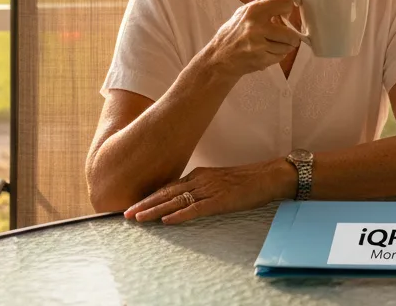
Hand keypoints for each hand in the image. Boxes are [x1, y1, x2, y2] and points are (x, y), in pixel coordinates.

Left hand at [124, 161, 295, 223]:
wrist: (270, 176)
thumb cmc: (248, 180)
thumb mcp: (220, 180)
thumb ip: (203, 187)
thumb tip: (188, 197)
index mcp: (200, 174)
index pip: (169, 187)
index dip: (150, 197)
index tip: (135, 205)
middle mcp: (200, 180)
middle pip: (166, 193)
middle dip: (145, 204)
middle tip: (126, 214)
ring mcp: (210, 189)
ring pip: (176, 201)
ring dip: (155, 210)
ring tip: (138, 218)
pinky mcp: (220, 200)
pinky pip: (195, 209)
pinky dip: (179, 215)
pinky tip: (167, 221)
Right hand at [208, 0, 302, 76]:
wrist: (218, 58)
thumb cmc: (233, 32)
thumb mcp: (247, 10)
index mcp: (253, 10)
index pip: (284, 2)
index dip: (288, 8)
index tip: (285, 12)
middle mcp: (256, 27)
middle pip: (291, 33)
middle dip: (290, 36)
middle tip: (283, 35)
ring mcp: (258, 45)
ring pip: (288, 47)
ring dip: (284, 47)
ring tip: (270, 44)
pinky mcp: (260, 60)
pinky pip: (281, 57)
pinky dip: (277, 55)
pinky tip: (266, 52)